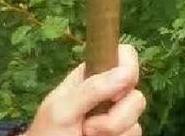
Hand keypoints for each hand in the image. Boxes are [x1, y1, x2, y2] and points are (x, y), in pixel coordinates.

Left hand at [25, 44, 144, 135]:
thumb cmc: (48, 131)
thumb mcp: (63, 108)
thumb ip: (92, 88)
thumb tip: (126, 72)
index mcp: (91, 76)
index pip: (123, 56)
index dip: (128, 67)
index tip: (117, 88)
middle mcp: (108, 94)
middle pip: (136, 94)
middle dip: (115, 115)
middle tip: (87, 124)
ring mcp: (116, 116)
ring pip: (136, 119)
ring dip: (111, 130)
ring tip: (86, 134)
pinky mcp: (122, 134)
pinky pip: (136, 134)